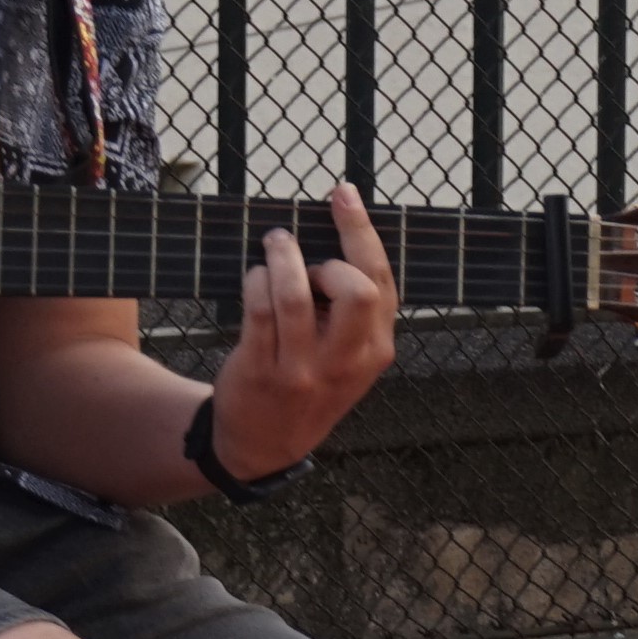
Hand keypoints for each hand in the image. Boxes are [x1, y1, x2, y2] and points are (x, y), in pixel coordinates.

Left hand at [206, 182, 397, 479]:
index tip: (343, 193)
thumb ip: (356, 312)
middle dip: (332, 260)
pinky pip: (259, 310)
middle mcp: (345, 363)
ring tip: (276, 242)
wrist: (263, 444)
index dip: (362, 231)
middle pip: (357, 292)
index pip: (381, 283)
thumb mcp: (350, 359)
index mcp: (376, 351)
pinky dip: (257, 280)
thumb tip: (341, 234)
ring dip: (284, 257)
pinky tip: (256, 275)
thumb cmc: (310, 383)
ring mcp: (302, 370)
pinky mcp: (261, 369)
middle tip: (312, 259)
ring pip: (296, 296)